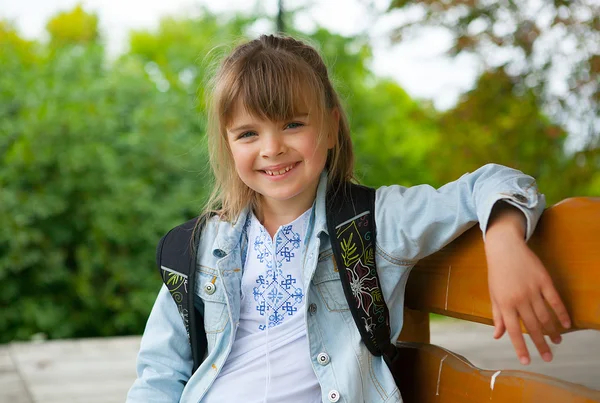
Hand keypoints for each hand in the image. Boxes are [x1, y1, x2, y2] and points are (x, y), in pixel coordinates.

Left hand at [485, 203, 570, 364]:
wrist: (504, 248)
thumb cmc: (497, 273)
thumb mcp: (493, 294)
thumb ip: (497, 316)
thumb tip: (498, 336)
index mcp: (504, 304)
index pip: (513, 330)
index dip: (520, 347)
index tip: (526, 361)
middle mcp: (519, 299)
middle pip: (533, 326)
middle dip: (540, 344)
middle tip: (548, 357)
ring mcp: (533, 290)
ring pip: (545, 316)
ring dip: (552, 331)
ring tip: (557, 341)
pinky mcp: (544, 281)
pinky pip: (555, 301)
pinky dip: (561, 313)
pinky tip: (566, 324)